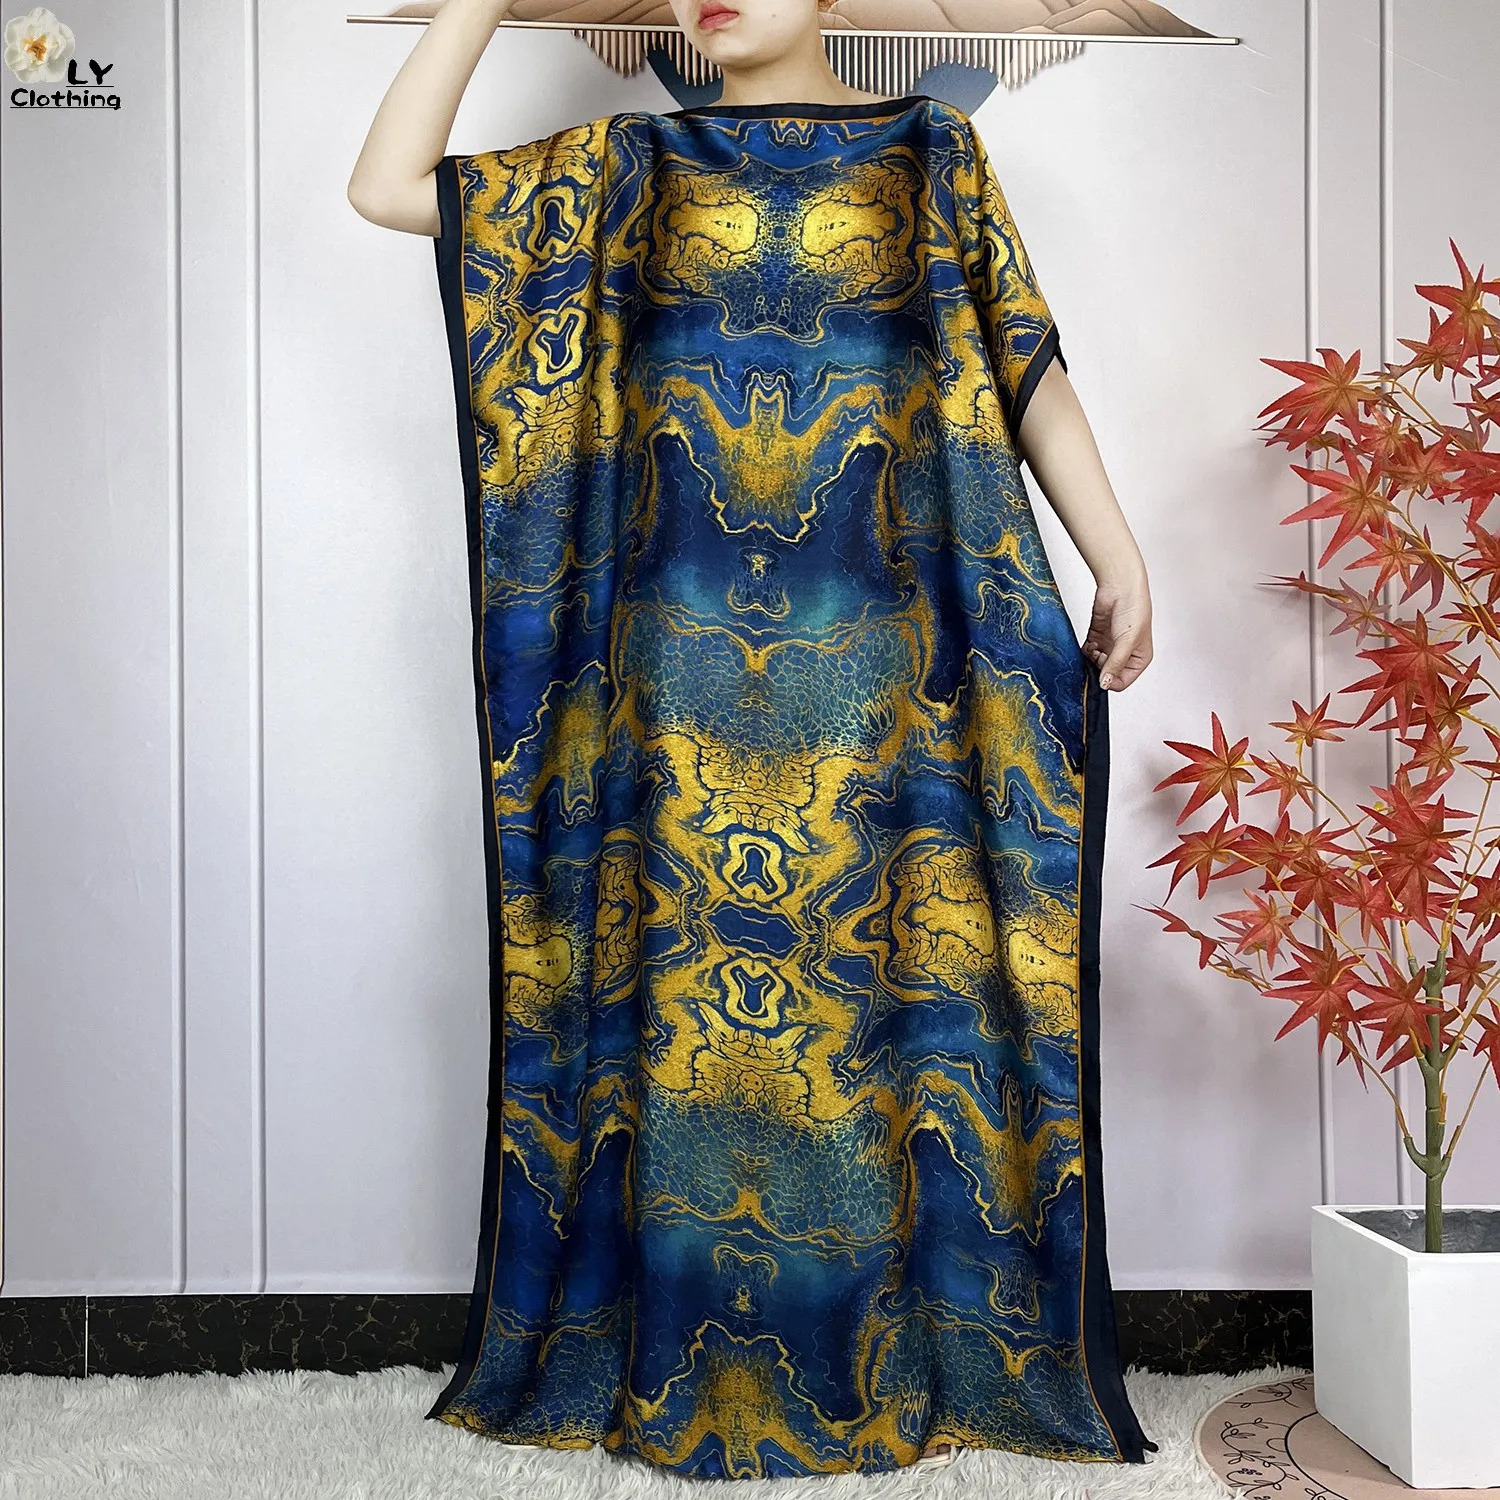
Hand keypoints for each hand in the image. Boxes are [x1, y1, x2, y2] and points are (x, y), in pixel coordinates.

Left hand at [1082, 575, 1151, 690]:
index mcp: (1139, 659)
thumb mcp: (1127, 642)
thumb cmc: (1134, 610)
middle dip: (1100, 668)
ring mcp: (1110, 646)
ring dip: (1092, 659)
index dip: (1111, 681)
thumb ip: (1115, 664)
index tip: (1102, 675)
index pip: (1123, 681)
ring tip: (1095, 648)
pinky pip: (1088, 653)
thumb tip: (1105, 683)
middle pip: (1107, 674)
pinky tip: (1090, 643)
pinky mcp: (1098, 637)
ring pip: (1096, 664)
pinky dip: (1086, 651)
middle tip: (1100, 657)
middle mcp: (1125, 654)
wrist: (1120, 587)